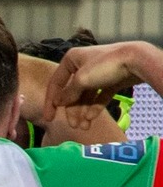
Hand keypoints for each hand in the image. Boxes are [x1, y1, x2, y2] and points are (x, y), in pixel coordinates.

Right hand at [46, 41, 162, 115]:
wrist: (137, 60)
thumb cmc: (105, 66)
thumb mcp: (81, 80)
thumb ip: (67, 93)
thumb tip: (58, 102)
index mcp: (71, 60)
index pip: (56, 84)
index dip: (51, 102)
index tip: (49, 118)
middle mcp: (82, 65)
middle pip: (72, 93)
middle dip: (72, 110)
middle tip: (73, 125)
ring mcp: (98, 73)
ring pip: (86, 96)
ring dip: (83, 112)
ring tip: (84, 126)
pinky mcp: (111, 80)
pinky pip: (98, 96)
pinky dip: (94, 107)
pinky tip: (91, 118)